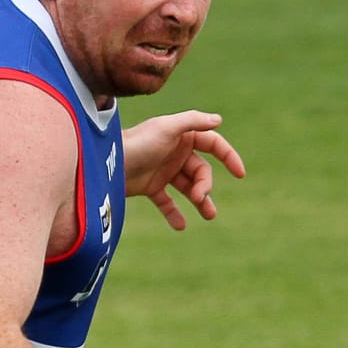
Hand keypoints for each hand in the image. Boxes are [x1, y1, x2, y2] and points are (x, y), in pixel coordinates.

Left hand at [122, 111, 244, 230]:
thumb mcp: (167, 128)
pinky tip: (181, 226)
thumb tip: (218, 120)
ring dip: (200, 201)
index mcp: (182, 136)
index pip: (213, 145)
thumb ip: (193, 122)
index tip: (240, 174)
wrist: (107, 163)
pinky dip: (175, 214)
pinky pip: (168, 202)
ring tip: (208, 215)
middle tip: (200, 198)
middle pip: (202, 171)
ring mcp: (164, 171)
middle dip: (205, 186)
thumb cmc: (137, 143)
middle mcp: (175, 152)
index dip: (228, 157)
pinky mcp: (151, 187)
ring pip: (189, 188)